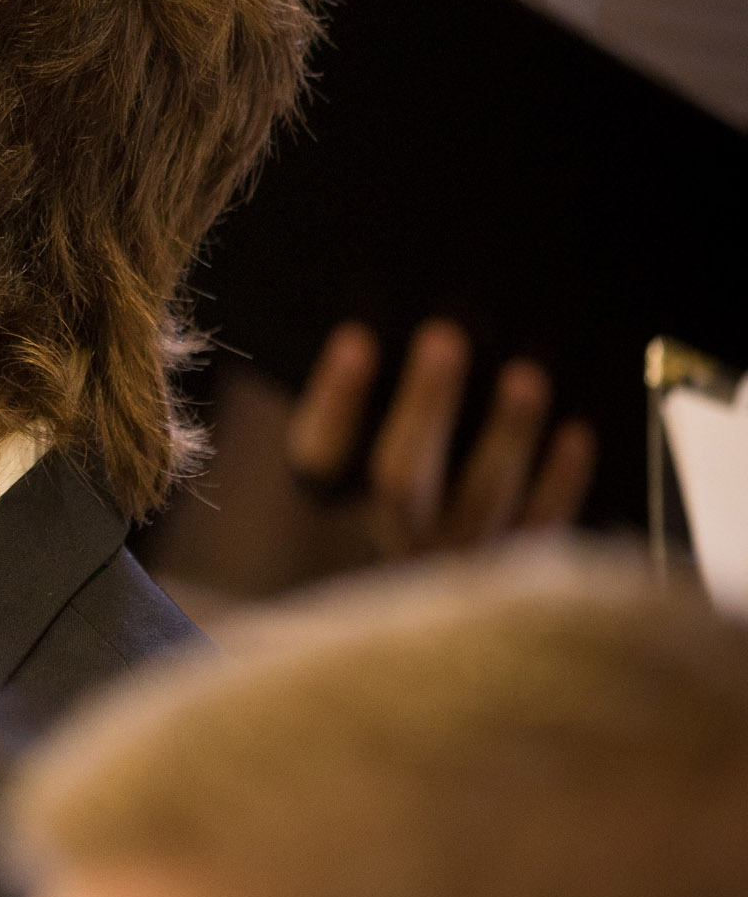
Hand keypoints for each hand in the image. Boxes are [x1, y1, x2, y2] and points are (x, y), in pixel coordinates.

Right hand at [285, 320, 595, 559]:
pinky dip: (560, 479)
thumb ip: (380, 398)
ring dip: (504, 436)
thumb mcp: (378, 437)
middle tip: (445, 337)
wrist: (473, 577)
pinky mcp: (519, 569)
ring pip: (479, 501)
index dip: (336, 399)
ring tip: (525, 377)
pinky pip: (541, 525)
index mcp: (339, 500)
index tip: (355, 337)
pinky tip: (575, 431)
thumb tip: (398, 320)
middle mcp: (392, 537)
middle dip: (425, 405)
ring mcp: (456, 559)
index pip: (320, 455)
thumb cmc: (421, 462)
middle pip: (399, 481)